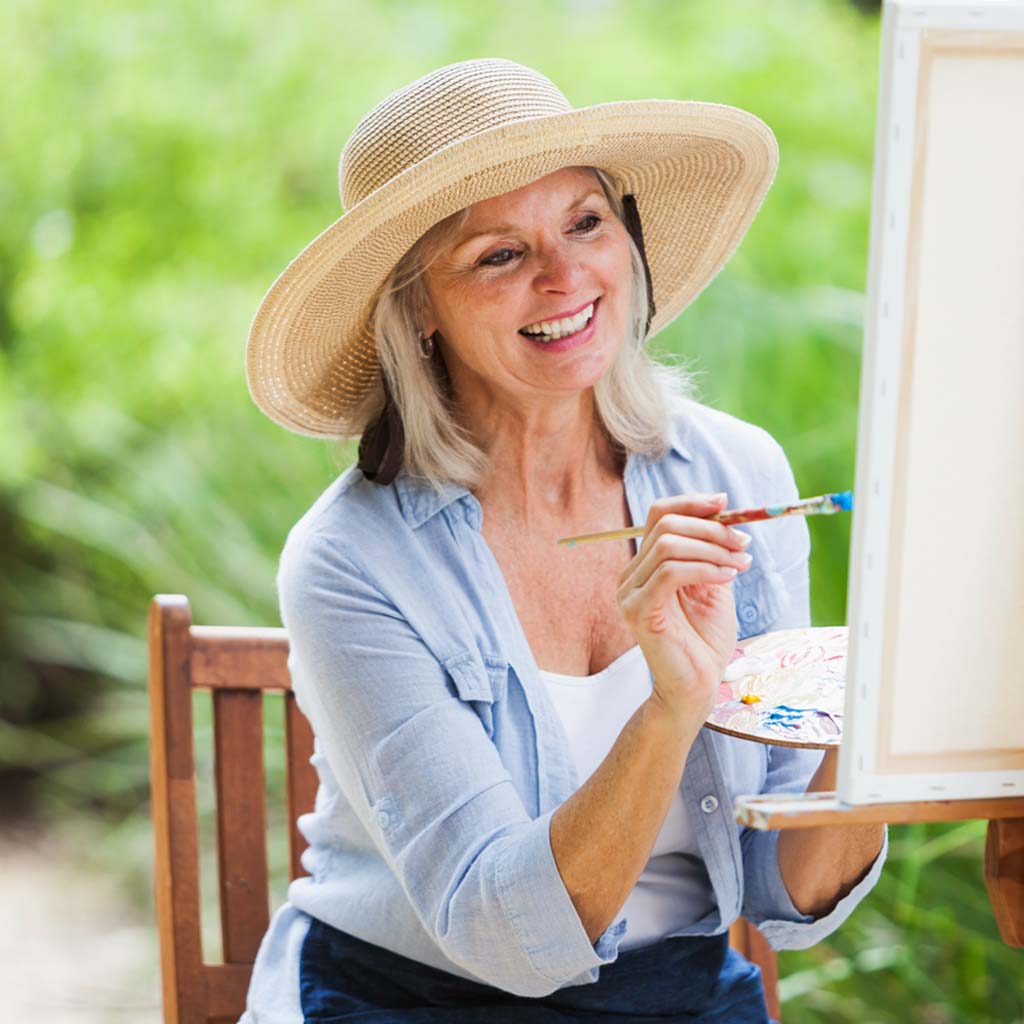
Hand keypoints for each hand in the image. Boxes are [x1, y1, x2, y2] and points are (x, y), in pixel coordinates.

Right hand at [616, 493, 751, 729]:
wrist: (696, 688)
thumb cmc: (704, 643)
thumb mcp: (713, 587)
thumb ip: (712, 554)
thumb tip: (726, 517)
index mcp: (644, 567)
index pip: (658, 516)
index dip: (691, 503)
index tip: (726, 502)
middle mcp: (630, 576)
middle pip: (664, 525)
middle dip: (710, 528)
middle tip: (743, 543)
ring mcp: (630, 593)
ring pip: (668, 545)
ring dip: (712, 548)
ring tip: (740, 563)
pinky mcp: (638, 611)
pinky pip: (670, 572)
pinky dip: (705, 568)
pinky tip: (728, 577)